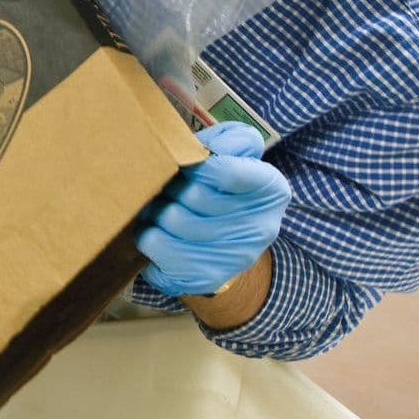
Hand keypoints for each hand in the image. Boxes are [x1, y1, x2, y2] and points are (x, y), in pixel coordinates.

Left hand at [137, 123, 290, 297]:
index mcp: (271, 189)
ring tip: (157, 206)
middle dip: (170, 186)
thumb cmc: (226, 190)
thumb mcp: (237, 156)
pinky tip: (155, 231)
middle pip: (193, 195)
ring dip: (154, 209)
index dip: (195, 164)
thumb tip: (204, 148)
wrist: (229, 245)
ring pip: (171, 219)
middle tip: (164, 186)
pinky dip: (147, 235)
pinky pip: (157, 248)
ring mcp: (233, 256)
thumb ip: (227, 141)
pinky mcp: (205, 277)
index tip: (182, 164)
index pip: (227, 170)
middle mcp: (259, 227)